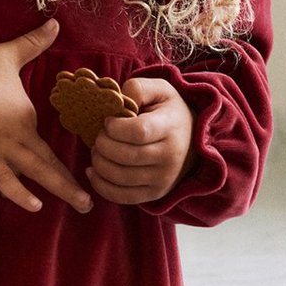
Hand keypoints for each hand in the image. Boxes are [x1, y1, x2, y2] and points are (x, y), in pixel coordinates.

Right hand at [0, 18, 93, 214]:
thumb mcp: (9, 54)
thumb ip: (34, 43)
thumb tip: (56, 23)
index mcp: (28, 114)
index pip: (47, 141)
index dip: (61, 158)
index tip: (74, 171)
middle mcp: (20, 133)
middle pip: (51, 163)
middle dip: (72, 183)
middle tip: (91, 203)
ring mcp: (2, 148)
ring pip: (37, 173)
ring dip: (61, 189)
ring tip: (81, 205)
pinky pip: (4, 180)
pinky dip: (21, 194)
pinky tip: (37, 206)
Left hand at [87, 74, 196, 204]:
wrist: (192, 139)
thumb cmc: (168, 111)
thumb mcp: (159, 90)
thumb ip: (137, 89)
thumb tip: (118, 101)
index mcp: (170, 128)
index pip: (138, 132)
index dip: (115, 127)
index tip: (108, 121)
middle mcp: (170, 157)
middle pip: (126, 156)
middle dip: (102, 145)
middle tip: (98, 137)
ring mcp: (163, 179)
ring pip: (120, 177)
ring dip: (99, 164)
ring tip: (97, 151)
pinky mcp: (154, 194)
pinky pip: (121, 196)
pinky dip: (101, 185)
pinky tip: (94, 171)